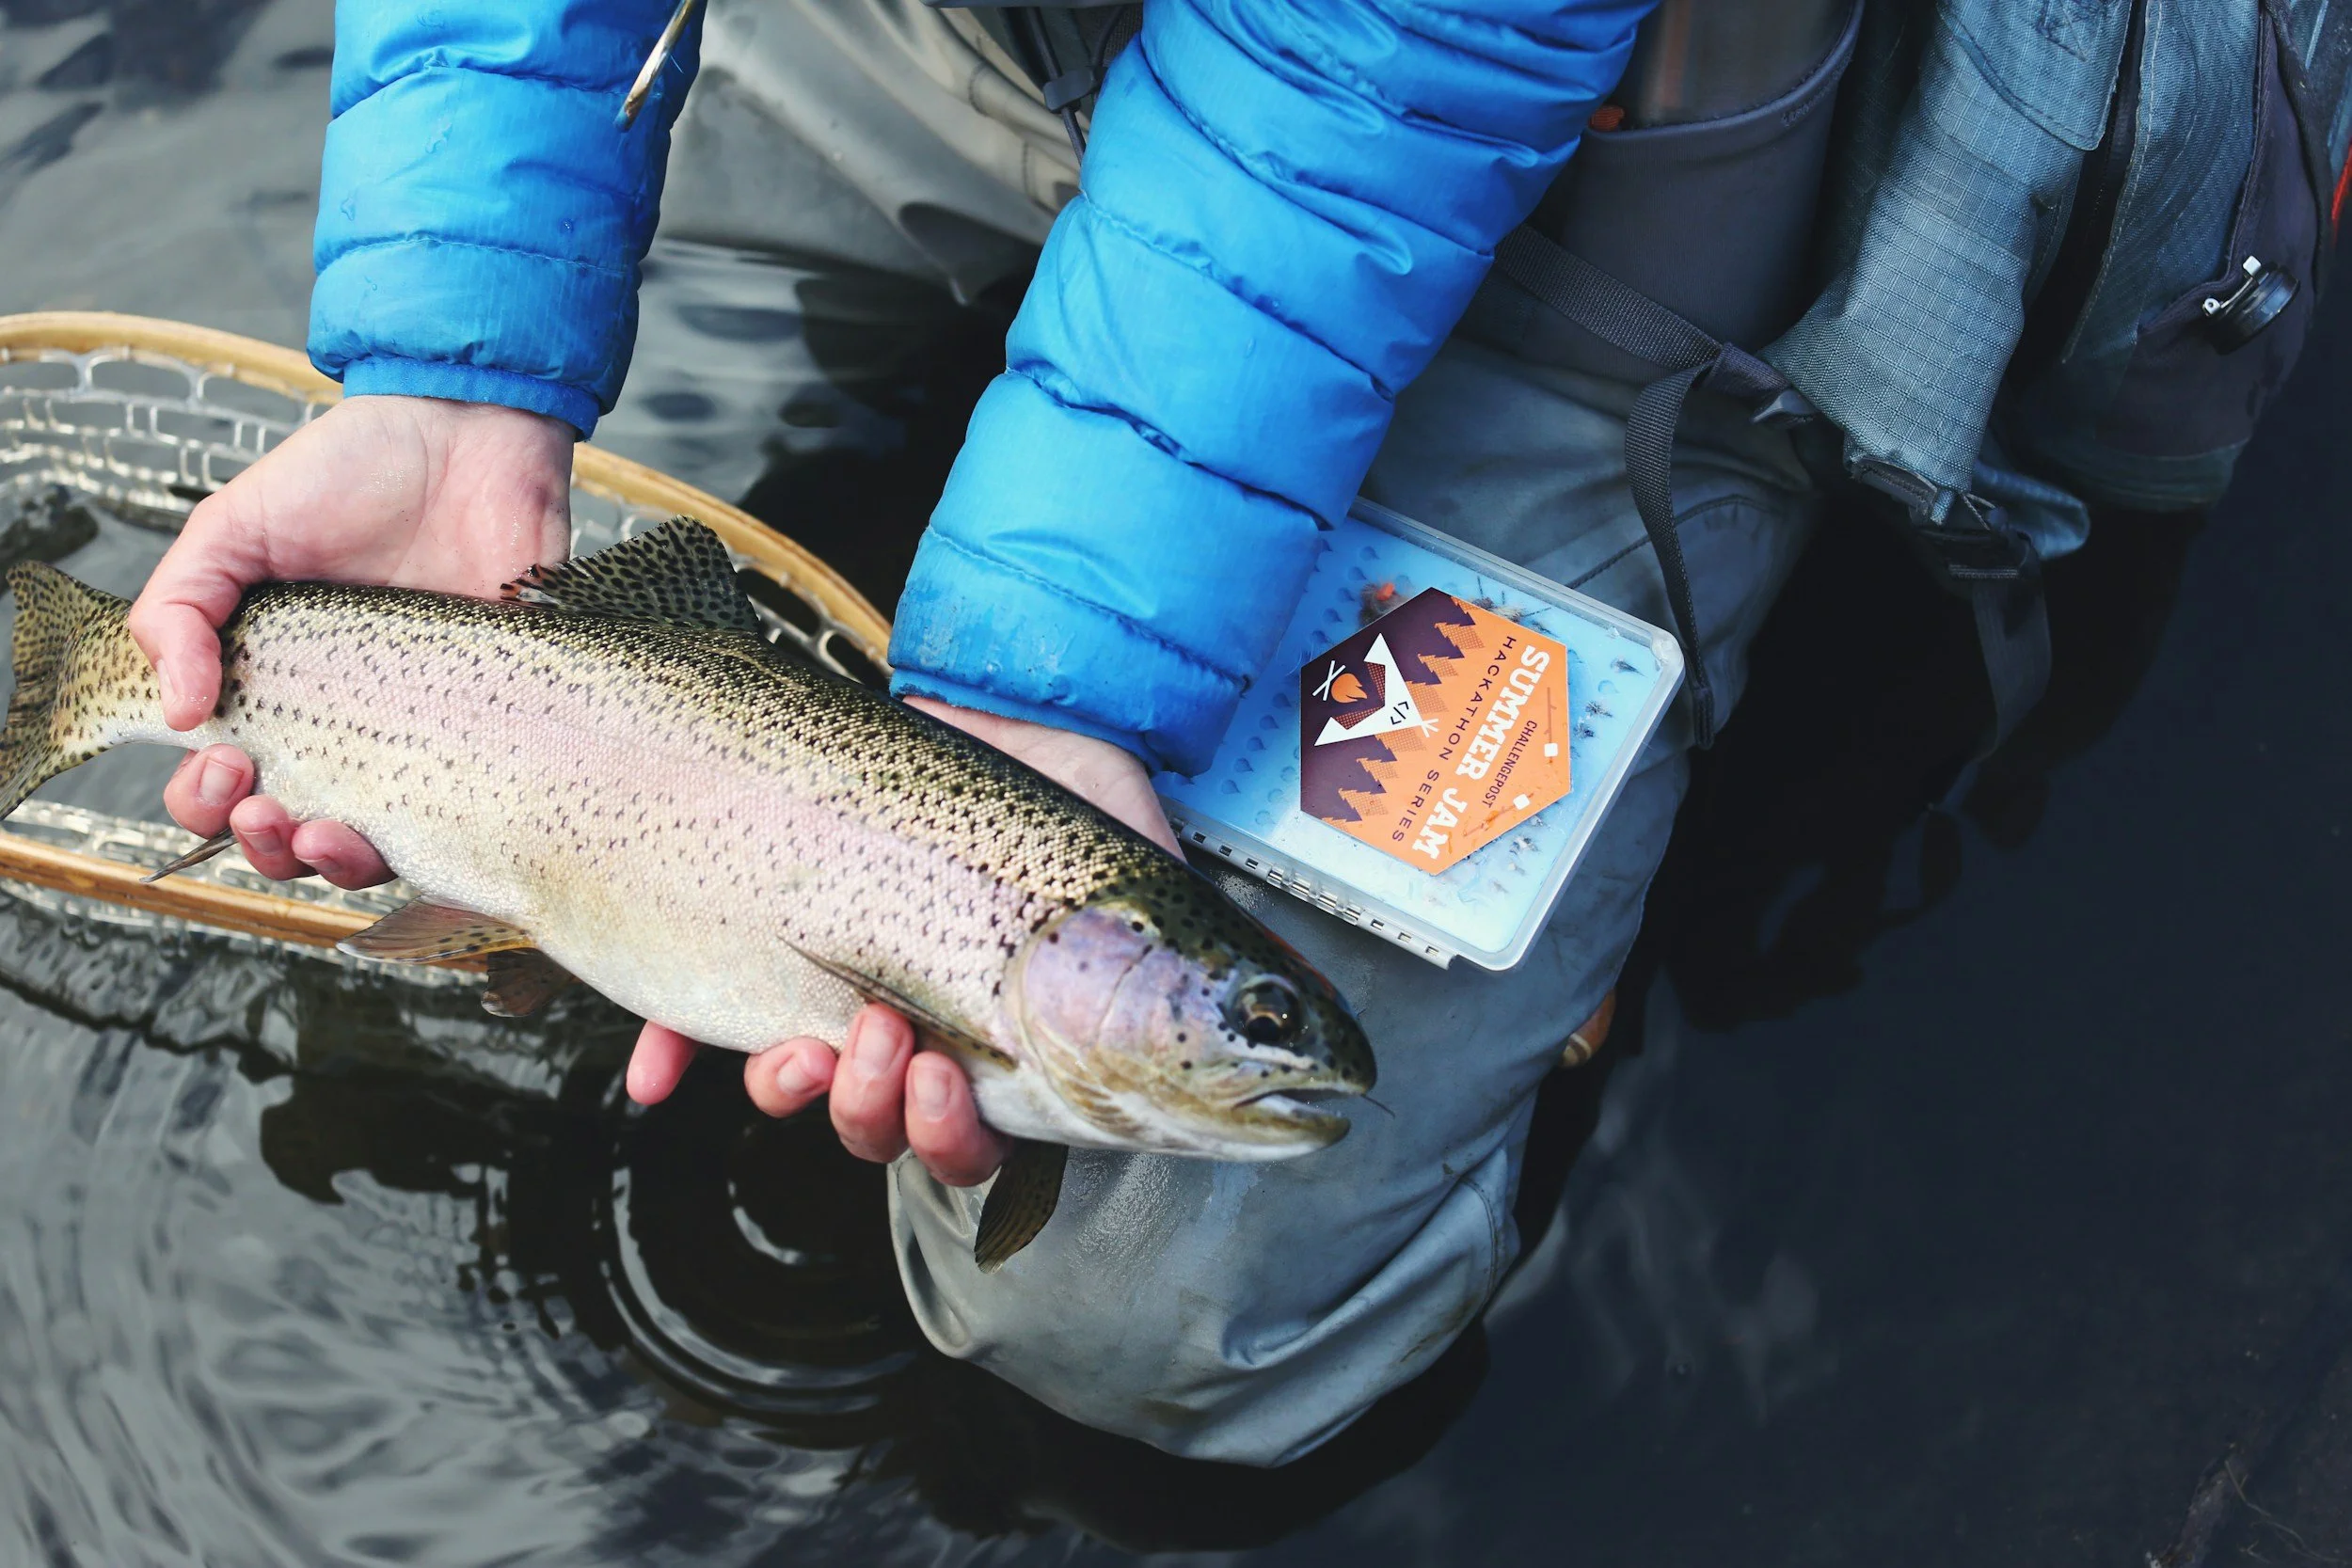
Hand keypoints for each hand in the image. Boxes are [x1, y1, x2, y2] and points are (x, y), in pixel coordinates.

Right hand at [129, 396, 573, 887]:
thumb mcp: (235, 525)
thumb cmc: (353, 473)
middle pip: (287, 834)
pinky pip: (467, 815)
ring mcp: (422, 733)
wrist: (469, 437)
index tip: (222, 762)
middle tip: (262, 802)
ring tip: (320, 831)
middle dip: (260, 843)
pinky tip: (409, 827)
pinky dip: (433, 843)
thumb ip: (181, 607)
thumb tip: (178, 712)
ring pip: (371, 845)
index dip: (205, 801)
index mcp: (272, 687)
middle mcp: (343, 724)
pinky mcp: (495, 729)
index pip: (222, 783)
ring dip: (331, 862)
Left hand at [627, 698, 1181, 1188]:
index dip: (954, 1144)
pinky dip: (676, 1052)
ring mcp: (842, 990)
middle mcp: (923, 1031)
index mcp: (1012, 1042)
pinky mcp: (769, 941)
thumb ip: (1181, 953)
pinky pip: (703, 1020)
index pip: (981, 1141)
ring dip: (794, 1088)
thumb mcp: (1139, 869)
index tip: (947, 1085)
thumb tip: (1275, 1023)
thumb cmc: (1077, 784)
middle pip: (882, 1132)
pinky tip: (658, 1072)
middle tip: (884, 1040)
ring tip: (807, 1034)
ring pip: (802, 1088)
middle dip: (873, 1113)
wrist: (997, 692)